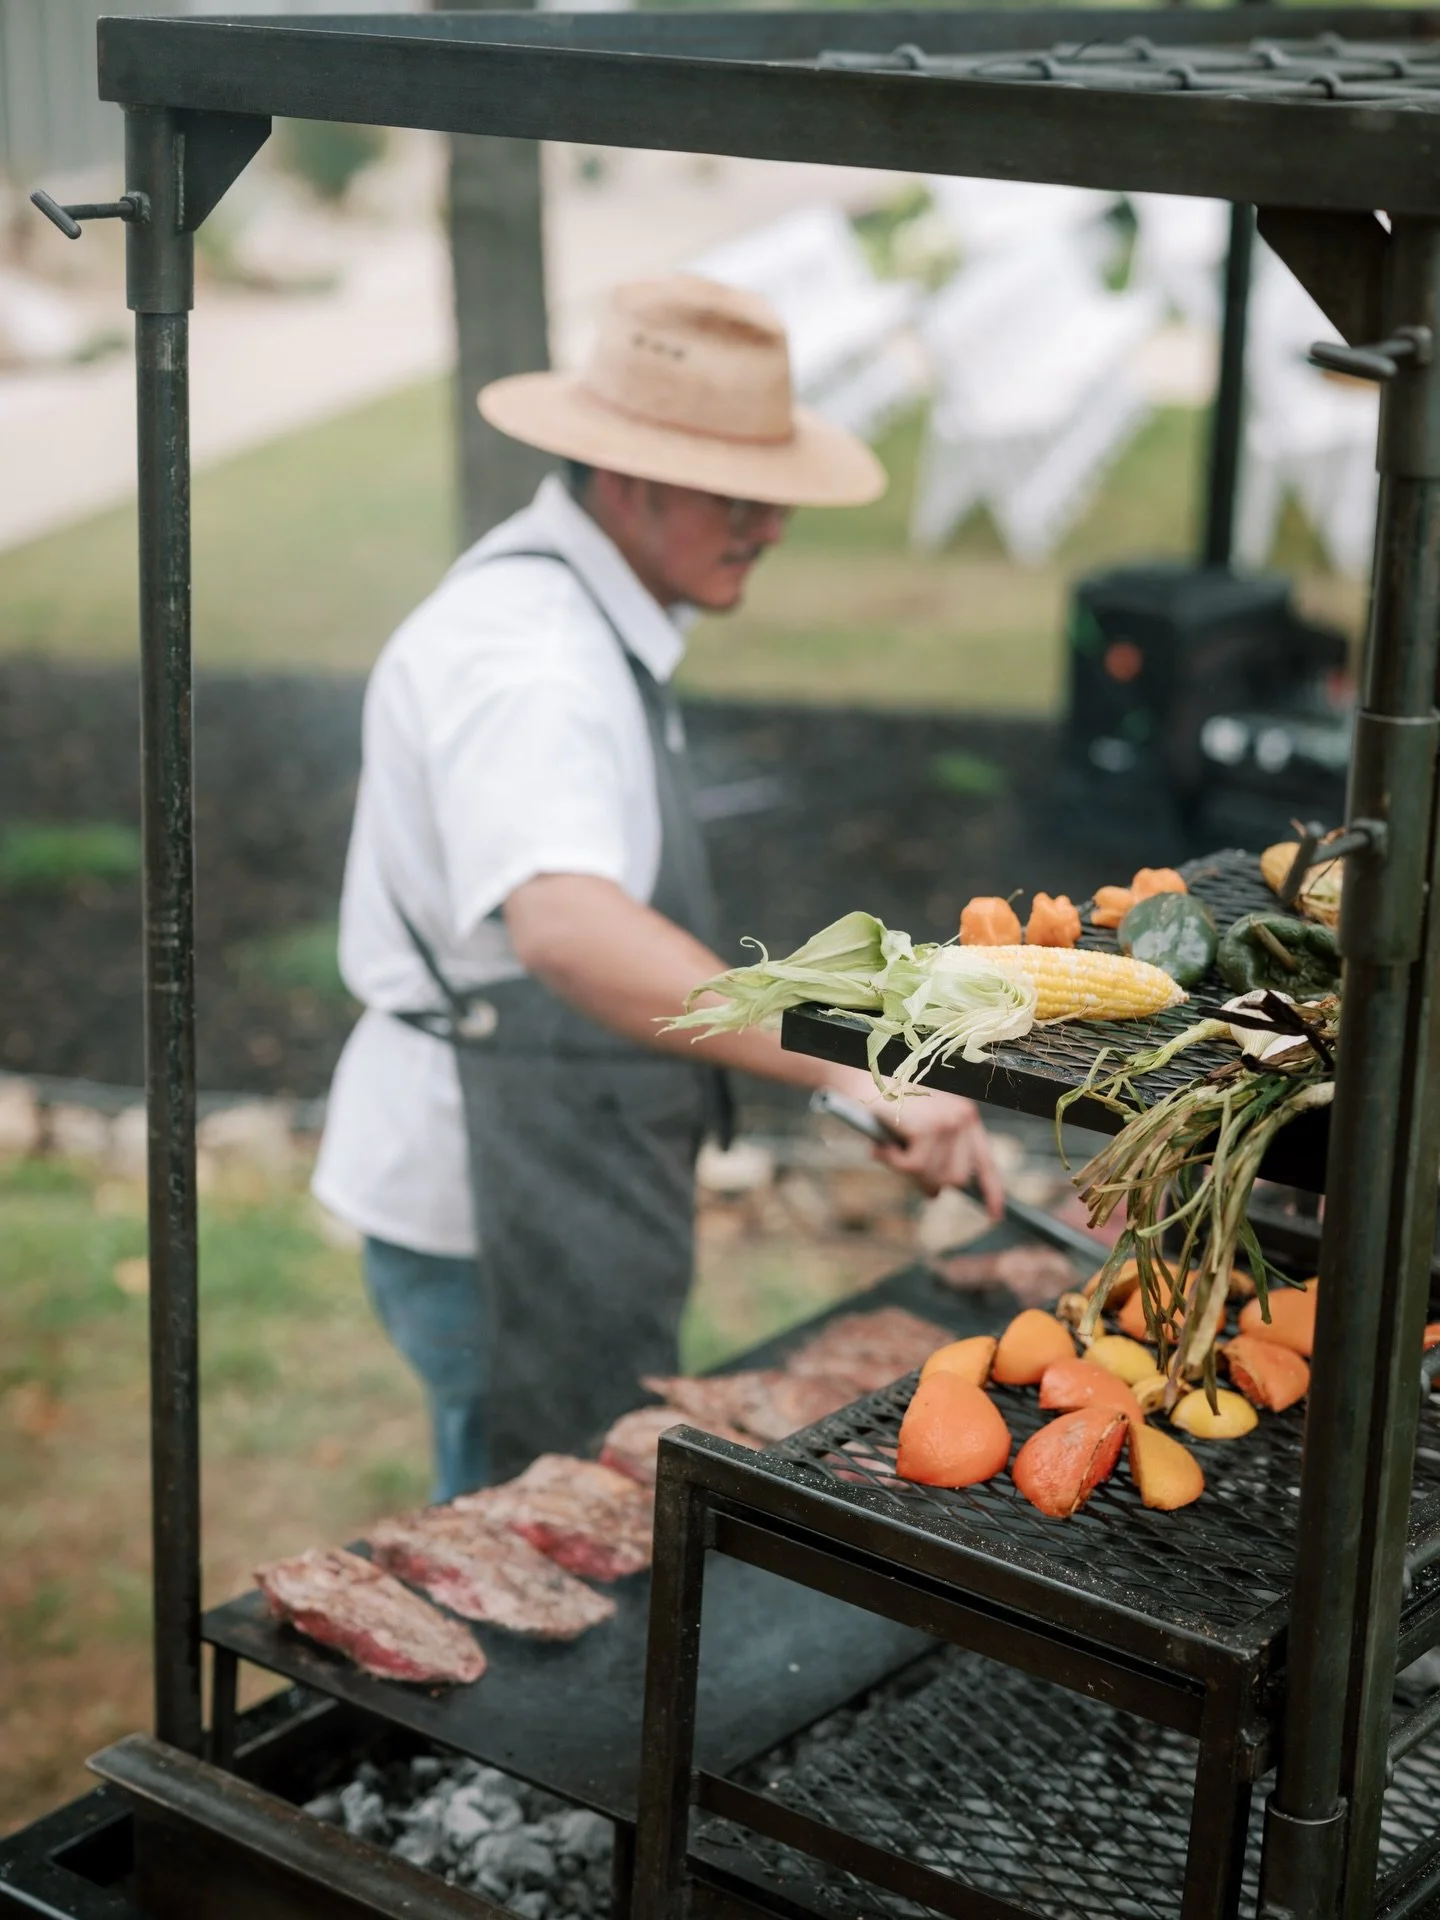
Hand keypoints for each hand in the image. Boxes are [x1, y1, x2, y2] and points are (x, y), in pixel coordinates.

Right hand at [873, 1091, 1004, 1217]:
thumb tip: (936, 1190)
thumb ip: (934, 1151)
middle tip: (901, 1160)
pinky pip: (913, 1168)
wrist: (858, 1072)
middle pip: (956, 1179)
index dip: (992, 1192)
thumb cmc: (883, 1099)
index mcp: (965, 1116)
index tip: (995, 1215)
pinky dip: (892, 1161)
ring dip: (904, 1169)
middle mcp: (962, 1118)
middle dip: (927, 1179)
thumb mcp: (917, 1124)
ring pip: (933, 1177)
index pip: (985, 1162)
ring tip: (888, 1144)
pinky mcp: (928, 1128)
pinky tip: (882, 1143)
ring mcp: (947, 1123)